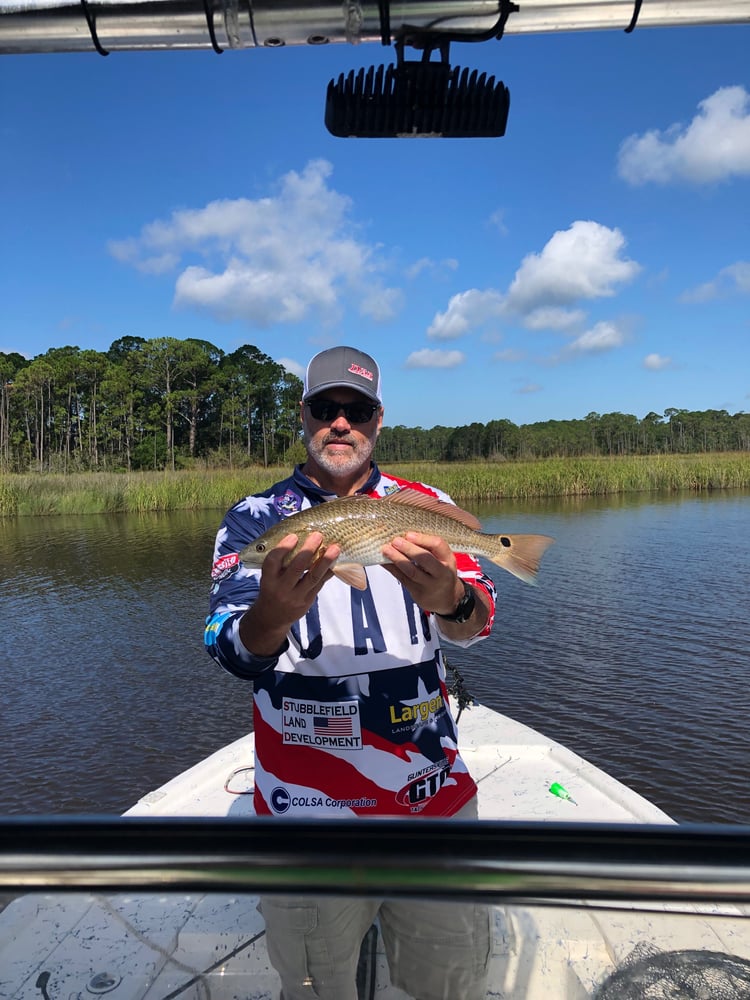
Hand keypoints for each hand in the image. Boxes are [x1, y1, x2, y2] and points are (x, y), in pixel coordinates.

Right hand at [239, 531, 340, 655]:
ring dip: (325, 561)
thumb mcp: (268, 578)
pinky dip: (328, 572)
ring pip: (313, 577)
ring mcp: (295, 597)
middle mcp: (281, 589)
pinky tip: (335, 561)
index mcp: (268, 580)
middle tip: (318, 536)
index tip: (293, 536)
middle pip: (296, 568)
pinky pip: (320, 584)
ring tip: (335, 548)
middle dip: (308, 551)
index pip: (273, 562)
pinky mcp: (307, 602)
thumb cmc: (271, 590)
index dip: (282, 548)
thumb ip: (279, 563)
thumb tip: (298, 537)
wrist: (272, 618)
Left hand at [381, 531, 464, 616]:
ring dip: (397, 558)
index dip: (423, 539)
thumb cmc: (441, 573)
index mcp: (448, 560)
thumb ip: (429, 549)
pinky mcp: (417, 593)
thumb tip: (405, 535)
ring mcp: (429, 585)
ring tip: (386, 549)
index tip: (409, 534)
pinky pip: (402, 579)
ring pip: (411, 571)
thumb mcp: (442, 559)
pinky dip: (392, 569)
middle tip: (395, 541)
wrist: (446, 599)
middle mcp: (441, 572)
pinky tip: (384, 561)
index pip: (438, 545)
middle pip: (425, 559)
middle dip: (409, 548)